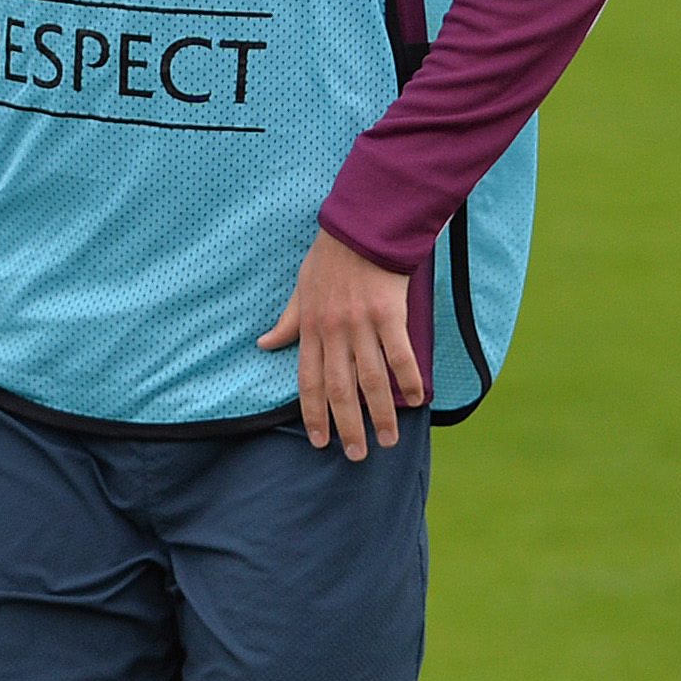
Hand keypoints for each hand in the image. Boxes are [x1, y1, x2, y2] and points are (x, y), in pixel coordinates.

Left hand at [258, 232, 424, 458]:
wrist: (361, 226)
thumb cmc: (330, 256)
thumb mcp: (301, 288)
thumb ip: (288, 322)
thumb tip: (264, 346)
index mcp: (311, 328)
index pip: (308, 382)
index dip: (313, 415)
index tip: (321, 442)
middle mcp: (333, 331)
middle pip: (339, 389)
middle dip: (347, 426)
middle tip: (356, 455)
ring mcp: (361, 324)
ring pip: (369, 379)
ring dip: (379, 414)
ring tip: (388, 439)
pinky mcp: (388, 314)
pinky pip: (399, 354)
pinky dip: (408, 379)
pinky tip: (416, 400)